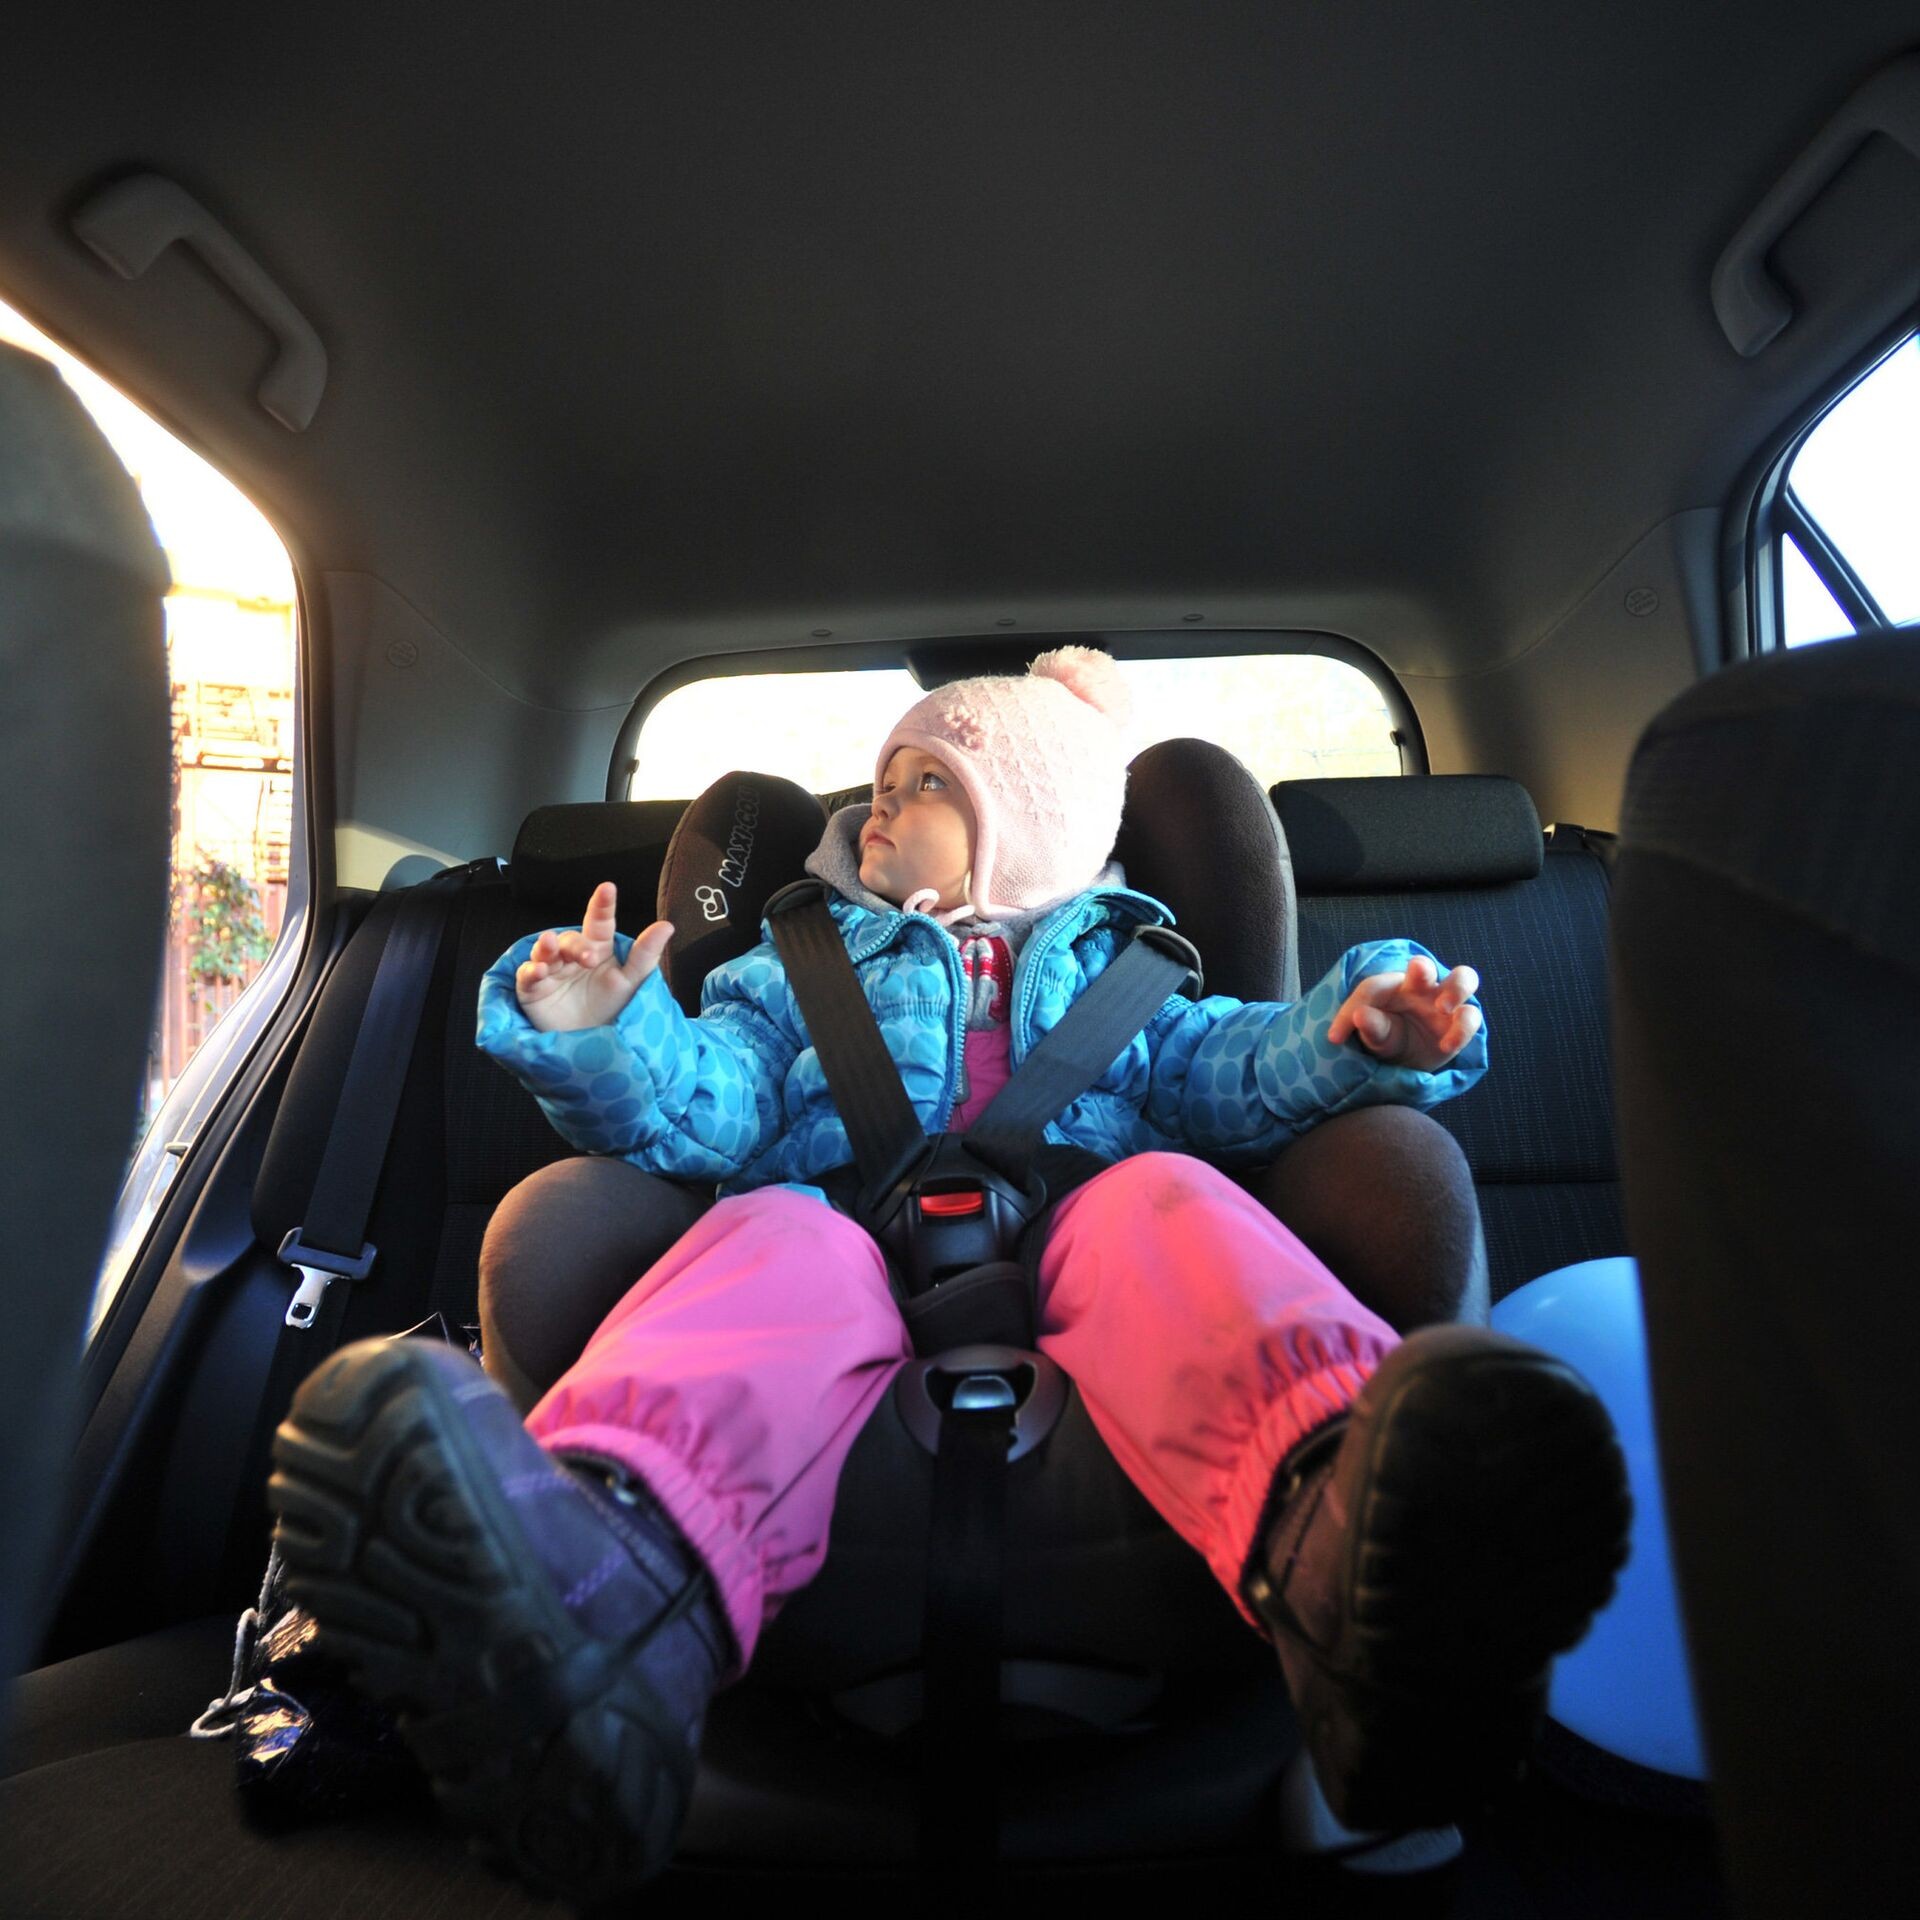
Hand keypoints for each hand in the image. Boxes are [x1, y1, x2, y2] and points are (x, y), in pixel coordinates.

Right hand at [514, 881, 673, 1032]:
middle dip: (577, 944)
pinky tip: (538, 971)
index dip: (602, 906)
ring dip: (547, 946)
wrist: (598, 1045)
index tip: (607, 889)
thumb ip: (646, 954)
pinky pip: (527, 976)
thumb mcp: (634, 982)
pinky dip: (530, 971)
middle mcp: (573, 957)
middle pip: (570, 939)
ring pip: (544, 950)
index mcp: (599, 949)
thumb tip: (667, 925)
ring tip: (550, 945)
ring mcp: (552, 972)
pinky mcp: (534, 991)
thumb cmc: (616, 1009)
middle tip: (588, 957)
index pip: (599, 922)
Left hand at [1328, 955, 1481, 1071]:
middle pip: (1427, 965)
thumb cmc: (1386, 1036)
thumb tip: (1361, 1016)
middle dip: (1423, 967)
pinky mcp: (1460, 1024)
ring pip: (1464, 978)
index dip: (1353, 1008)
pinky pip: (1470, 1018)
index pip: (1372, 988)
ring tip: (1444, 1006)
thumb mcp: (1373, 1035)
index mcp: (1390, 986)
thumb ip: (1369, 1027)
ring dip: (1456, 988)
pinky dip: (1462, 1029)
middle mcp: (1420, 988)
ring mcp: (1444, 1004)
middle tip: (1417, 973)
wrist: (1407, 1061)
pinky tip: (1446, 1045)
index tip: (1334, 1039)